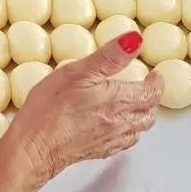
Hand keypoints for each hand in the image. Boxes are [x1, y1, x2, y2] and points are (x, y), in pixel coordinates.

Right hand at [0, 32, 163, 191]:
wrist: (34, 147)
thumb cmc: (51, 108)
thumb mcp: (78, 71)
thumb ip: (110, 56)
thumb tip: (135, 40)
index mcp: (119, 100)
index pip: (151, 93)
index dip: (156, 83)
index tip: (155, 75)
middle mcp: (120, 122)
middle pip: (148, 113)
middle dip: (151, 100)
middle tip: (145, 88)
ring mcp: (108, 140)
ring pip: (137, 130)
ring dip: (140, 117)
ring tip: (132, 106)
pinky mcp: (95, 152)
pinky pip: (121, 143)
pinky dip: (126, 133)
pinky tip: (113, 128)